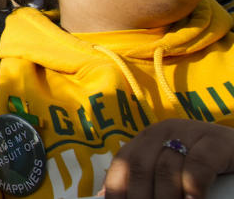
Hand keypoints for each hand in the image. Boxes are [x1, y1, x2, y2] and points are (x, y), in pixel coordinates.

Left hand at [102, 119, 233, 198]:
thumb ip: (148, 181)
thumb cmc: (203, 168)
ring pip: (166, 168)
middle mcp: (165, 131)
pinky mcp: (216, 141)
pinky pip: (198, 165)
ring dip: (165, 197)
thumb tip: (106, 198)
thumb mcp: (172, 172)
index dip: (116, 187)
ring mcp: (191, 132)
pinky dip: (192, 187)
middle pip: (140, 166)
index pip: (123, 161)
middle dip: (139, 196)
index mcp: (148, 138)